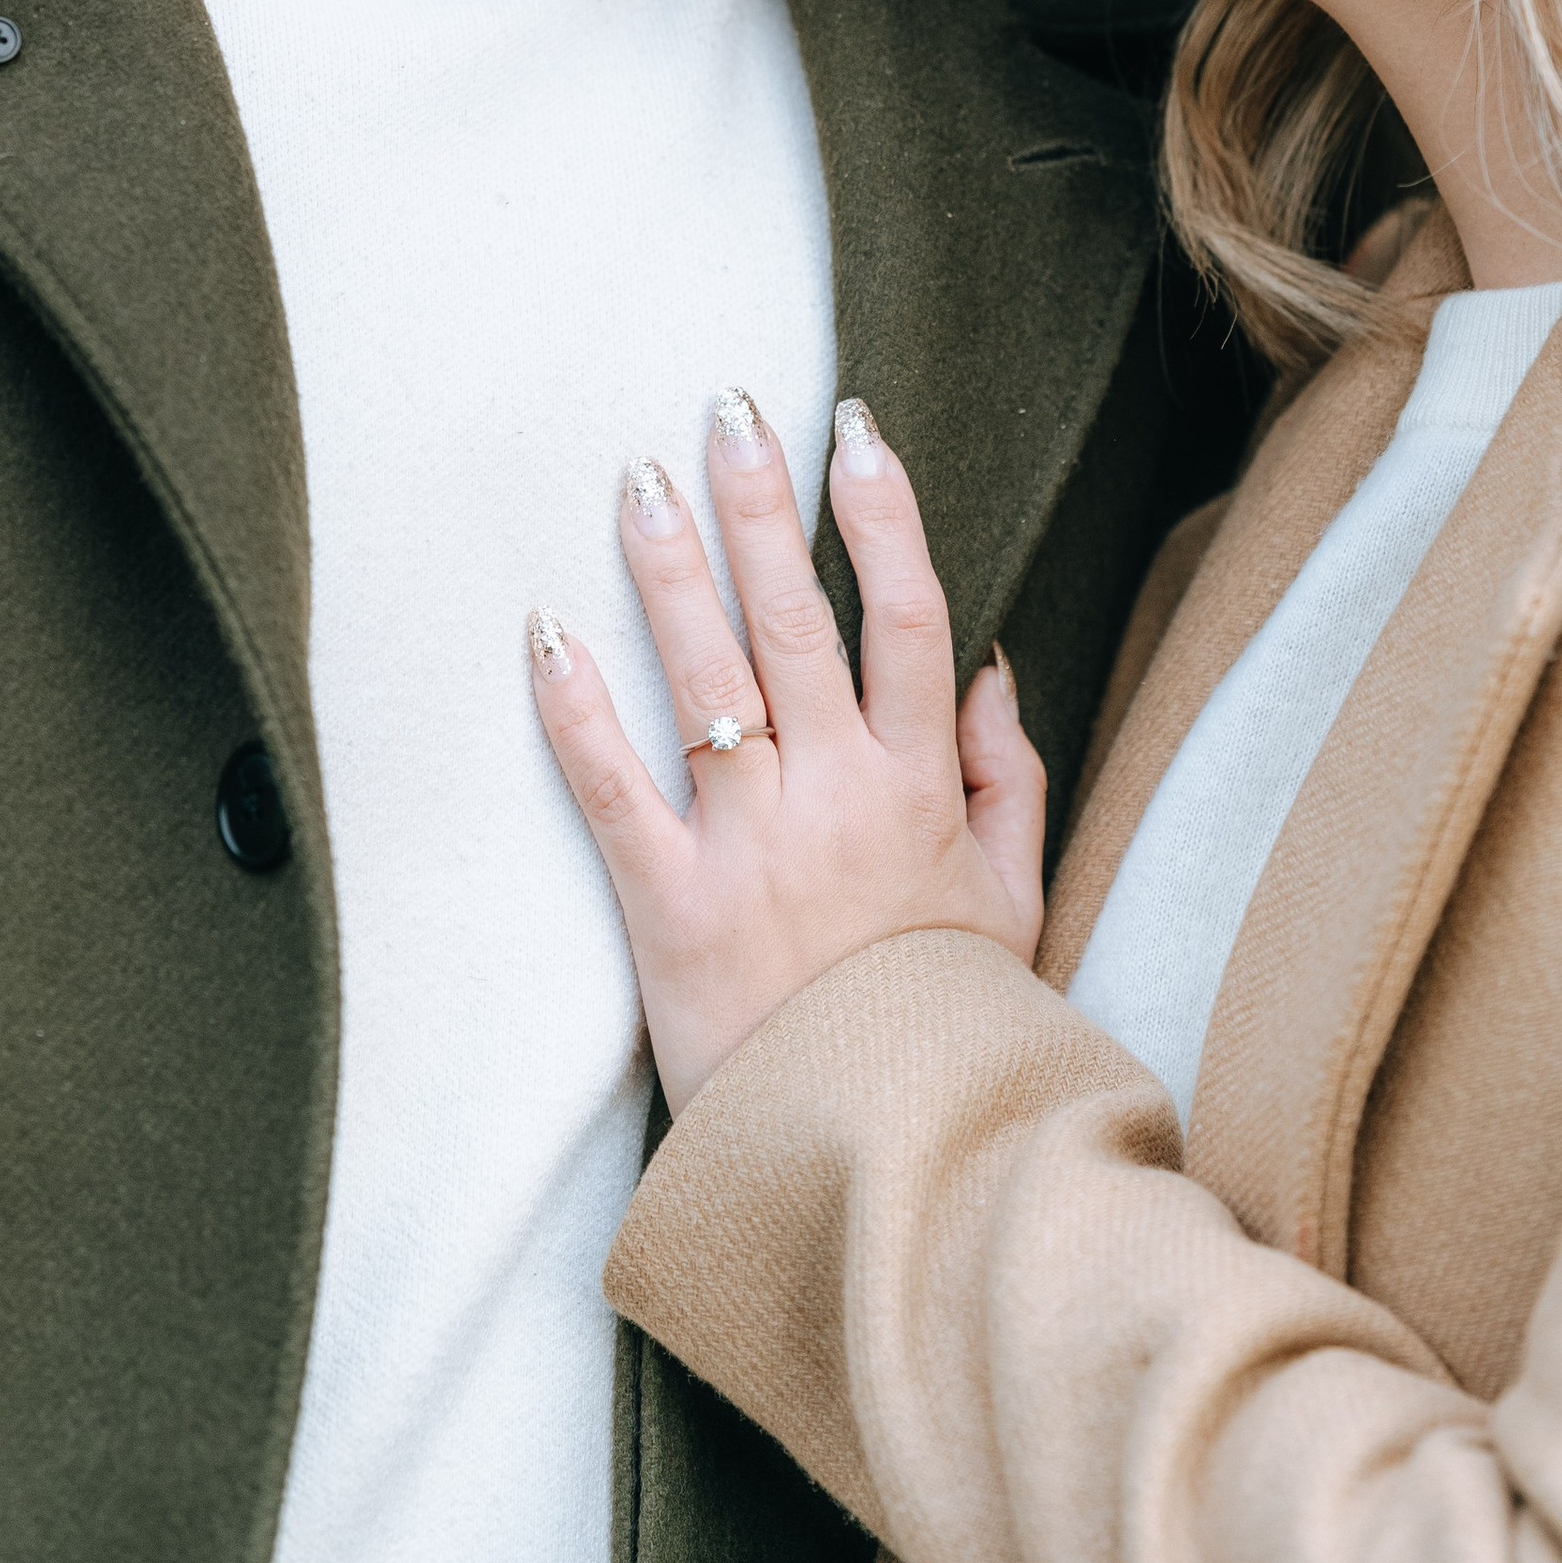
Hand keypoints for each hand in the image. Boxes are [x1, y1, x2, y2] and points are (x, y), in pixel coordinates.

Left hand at [528, 394, 1047, 1108]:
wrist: (886, 1156)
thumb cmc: (947, 1022)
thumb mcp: (1015, 897)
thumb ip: (1006, 776)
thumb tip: (988, 667)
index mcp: (919, 784)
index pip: (907, 613)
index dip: (882, 510)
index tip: (853, 427)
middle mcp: (839, 795)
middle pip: (799, 618)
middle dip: (762, 504)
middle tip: (728, 406)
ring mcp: (753, 848)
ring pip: (709, 679)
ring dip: (671, 570)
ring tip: (640, 479)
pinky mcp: (671, 910)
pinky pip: (614, 791)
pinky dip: (576, 710)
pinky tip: (546, 630)